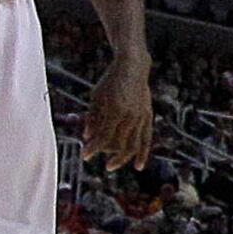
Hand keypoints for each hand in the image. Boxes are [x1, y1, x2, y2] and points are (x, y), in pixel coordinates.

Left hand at [86, 54, 156, 169]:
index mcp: (115, 111)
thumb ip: (92, 118)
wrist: (132, 67)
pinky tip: (138, 166)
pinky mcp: (148, 116)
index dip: (93, 149)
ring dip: (122, 159)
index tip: (84, 156)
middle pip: (118, 144)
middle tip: (97, 160)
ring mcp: (141, 116)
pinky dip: (143, 154)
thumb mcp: (96, 97)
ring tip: (111, 166)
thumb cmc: (110, 81)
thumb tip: (87, 137)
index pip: (103, 137)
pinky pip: (147, 139)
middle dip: (106, 154)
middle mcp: (130, 116)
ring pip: (134, 145)